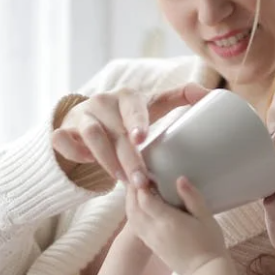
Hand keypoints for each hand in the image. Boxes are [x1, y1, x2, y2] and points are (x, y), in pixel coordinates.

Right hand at [51, 84, 208, 183]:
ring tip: (121, 180)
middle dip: (128, 158)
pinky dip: (75, 154)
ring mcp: (82, 115)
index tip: (142, 138)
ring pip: (92, 137)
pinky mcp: (64, 130)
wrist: (88, 117)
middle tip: (140, 181)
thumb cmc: (129, 113)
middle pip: (115, 131)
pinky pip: (64, 141)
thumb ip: (180, 97)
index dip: (137, 121)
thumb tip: (210, 93)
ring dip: (106, 161)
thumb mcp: (153, 104)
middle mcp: (103, 102)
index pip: (133, 106)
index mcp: (128, 96)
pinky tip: (89, 164)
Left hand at [126, 176, 227, 274]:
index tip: (147, 172)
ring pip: (131, 217)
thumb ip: (192, 197)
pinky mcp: (152, 245)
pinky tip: (141, 206)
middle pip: (133, 207)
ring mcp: (151, 239)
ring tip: (138, 188)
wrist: (205, 271)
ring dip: (131, 201)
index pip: (144, 199)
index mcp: (167, 221)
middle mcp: (154, 230)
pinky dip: (134, 212)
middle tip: (139, 176)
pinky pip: (136, 226)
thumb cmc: (210, 242)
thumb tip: (179, 178)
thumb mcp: (206, 216)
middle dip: (133, 190)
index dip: (142, 183)